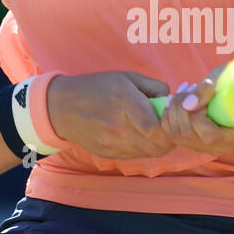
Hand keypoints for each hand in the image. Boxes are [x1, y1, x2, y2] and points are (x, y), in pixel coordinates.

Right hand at [46, 71, 176, 159]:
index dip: (170, 126)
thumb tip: (172, 100)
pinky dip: (144, 148)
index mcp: (125, 101)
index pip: (157, 127)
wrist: (61, 108)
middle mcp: (118, 126)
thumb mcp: (126, 77)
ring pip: (149, 153)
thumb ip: (154, 87)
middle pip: (157, 145)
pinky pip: (136, 156)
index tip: (172, 118)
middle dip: (169, 138)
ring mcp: (112, 144)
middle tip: (170, 127)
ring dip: (158, 144)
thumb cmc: (96, 87)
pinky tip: (140, 136)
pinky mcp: (108, 154)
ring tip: (155, 131)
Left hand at [157, 65, 233, 158]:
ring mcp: (207, 147)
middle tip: (188, 88)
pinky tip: (176, 99)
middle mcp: (223, 147)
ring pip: (178, 135)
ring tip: (184, 90)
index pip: (210, 137)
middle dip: (181, 108)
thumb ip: (209, 90)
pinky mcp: (194, 142)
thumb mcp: (227, 78)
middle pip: (189, 135)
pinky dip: (169, 115)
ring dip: (175, 109)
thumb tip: (188, 104)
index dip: (197, 117)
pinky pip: (172, 133)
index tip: (199, 94)